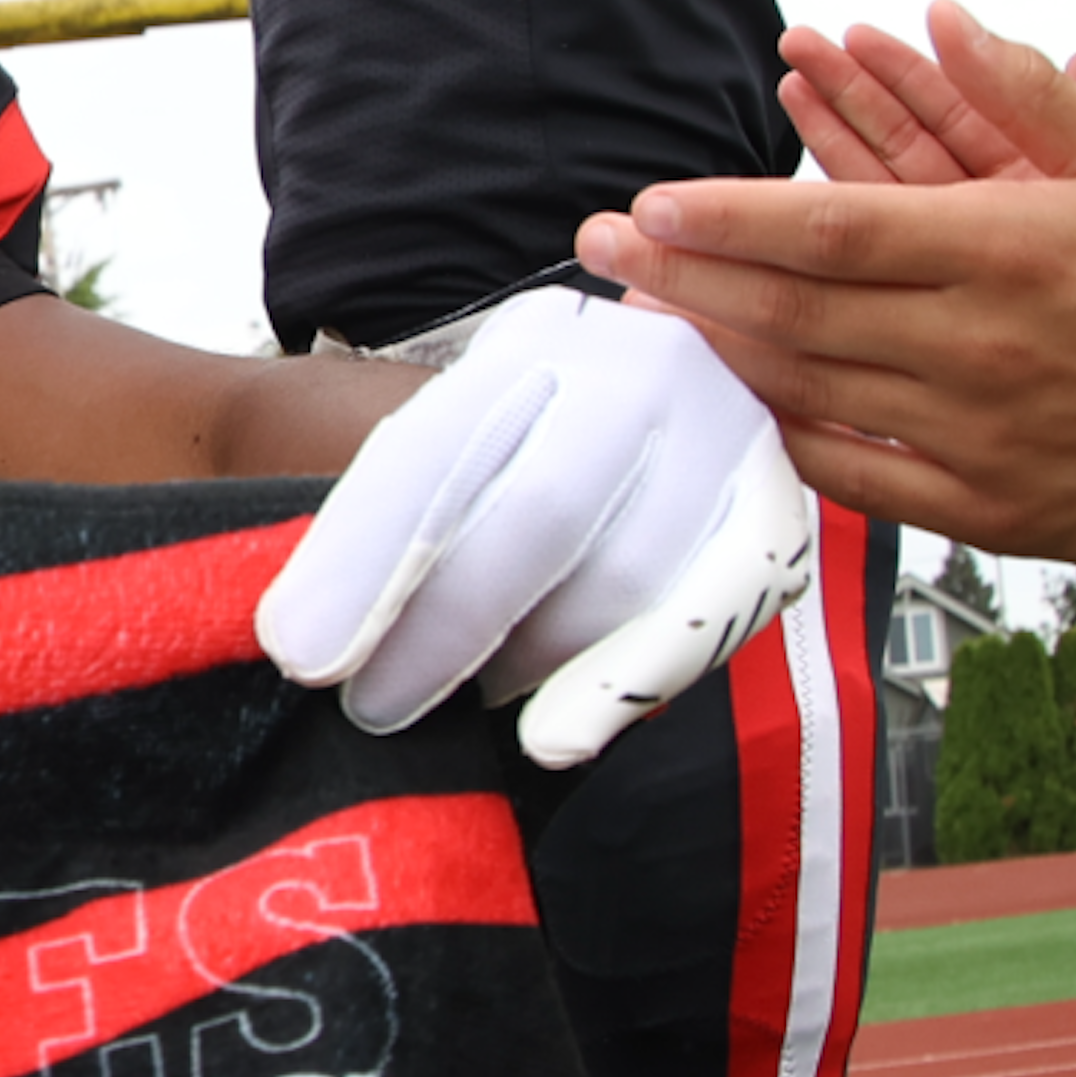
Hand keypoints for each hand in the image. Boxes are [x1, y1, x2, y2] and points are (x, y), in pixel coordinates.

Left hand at [258, 289, 812, 764]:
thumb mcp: (420, 439)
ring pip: (626, 575)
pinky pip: (715, 610)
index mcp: (530, 339)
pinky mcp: (775, 510)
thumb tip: (305, 630)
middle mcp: (641, 367)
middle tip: (373, 705)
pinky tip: (556, 737)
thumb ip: (378, 516)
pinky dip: (630, 680)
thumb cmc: (491, 456)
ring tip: (457, 702)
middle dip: (444, 626)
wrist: (623, 409)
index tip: (300, 653)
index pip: (430, 453)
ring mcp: (725, 433)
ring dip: (527, 660)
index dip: (362, 561)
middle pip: (538, 513)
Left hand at [583, 3, 1075, 561]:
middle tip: (601, 247)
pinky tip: (739, 388)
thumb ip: (1022, 94)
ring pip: (803, 385)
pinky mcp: (977, 504)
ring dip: (713, 344)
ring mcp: (971, 433)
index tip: (649, 205)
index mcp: (1008, 253)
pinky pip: (845, 468)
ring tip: (649, 307)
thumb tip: (938, 18)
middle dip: (678, 276)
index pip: (831, 229)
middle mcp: (977, 345)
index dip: (725, 218)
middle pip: (790, 309)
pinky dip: (781, 427)